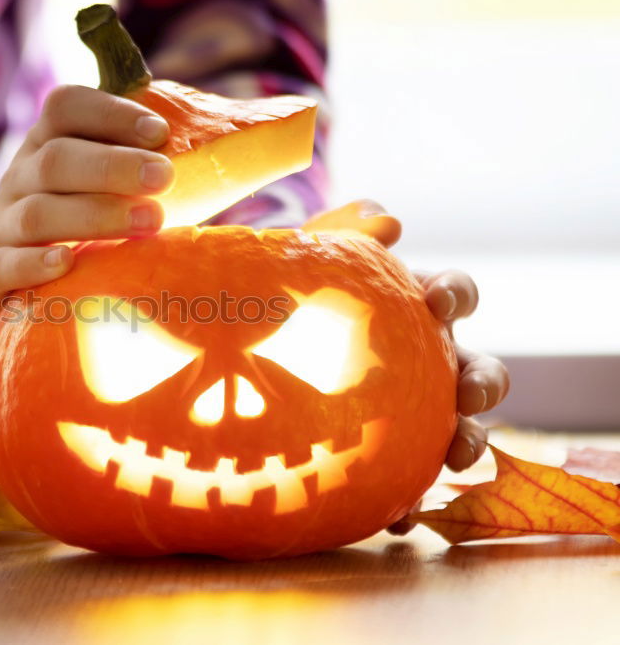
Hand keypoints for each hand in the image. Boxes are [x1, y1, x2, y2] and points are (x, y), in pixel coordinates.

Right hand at [0, 84, 172, 340]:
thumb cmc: (69, 228)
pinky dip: (33, 264)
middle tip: (163, 178)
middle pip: (55, 159)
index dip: (111, 113)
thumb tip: (234, 158)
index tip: (160, 133)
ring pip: (36, 214)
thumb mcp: (95, 191)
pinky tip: (66, 263)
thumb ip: (142, 173)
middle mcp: (18, 179)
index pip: (65, 108)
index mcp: (45, 146)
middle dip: (113, 166)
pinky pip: (2, 266)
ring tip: (146, 223)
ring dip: (92, 215)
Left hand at [301, 201, 509, 533]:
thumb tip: (388, 220)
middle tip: (469, 391)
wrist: (251, 345)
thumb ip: (345, 231)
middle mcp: (426, 357)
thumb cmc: (292, 294)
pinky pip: (407, 479)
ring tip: (454, 456)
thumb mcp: (309, 256)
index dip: (456, 294)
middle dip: (483, 380)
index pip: (452, 293)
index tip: (439, 301)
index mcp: (412, 307)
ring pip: (458, 428)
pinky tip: (393, 515)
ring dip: (467, 442)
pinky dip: (407, 497)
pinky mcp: (389, 453)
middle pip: (475, 367)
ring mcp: (413, 408)